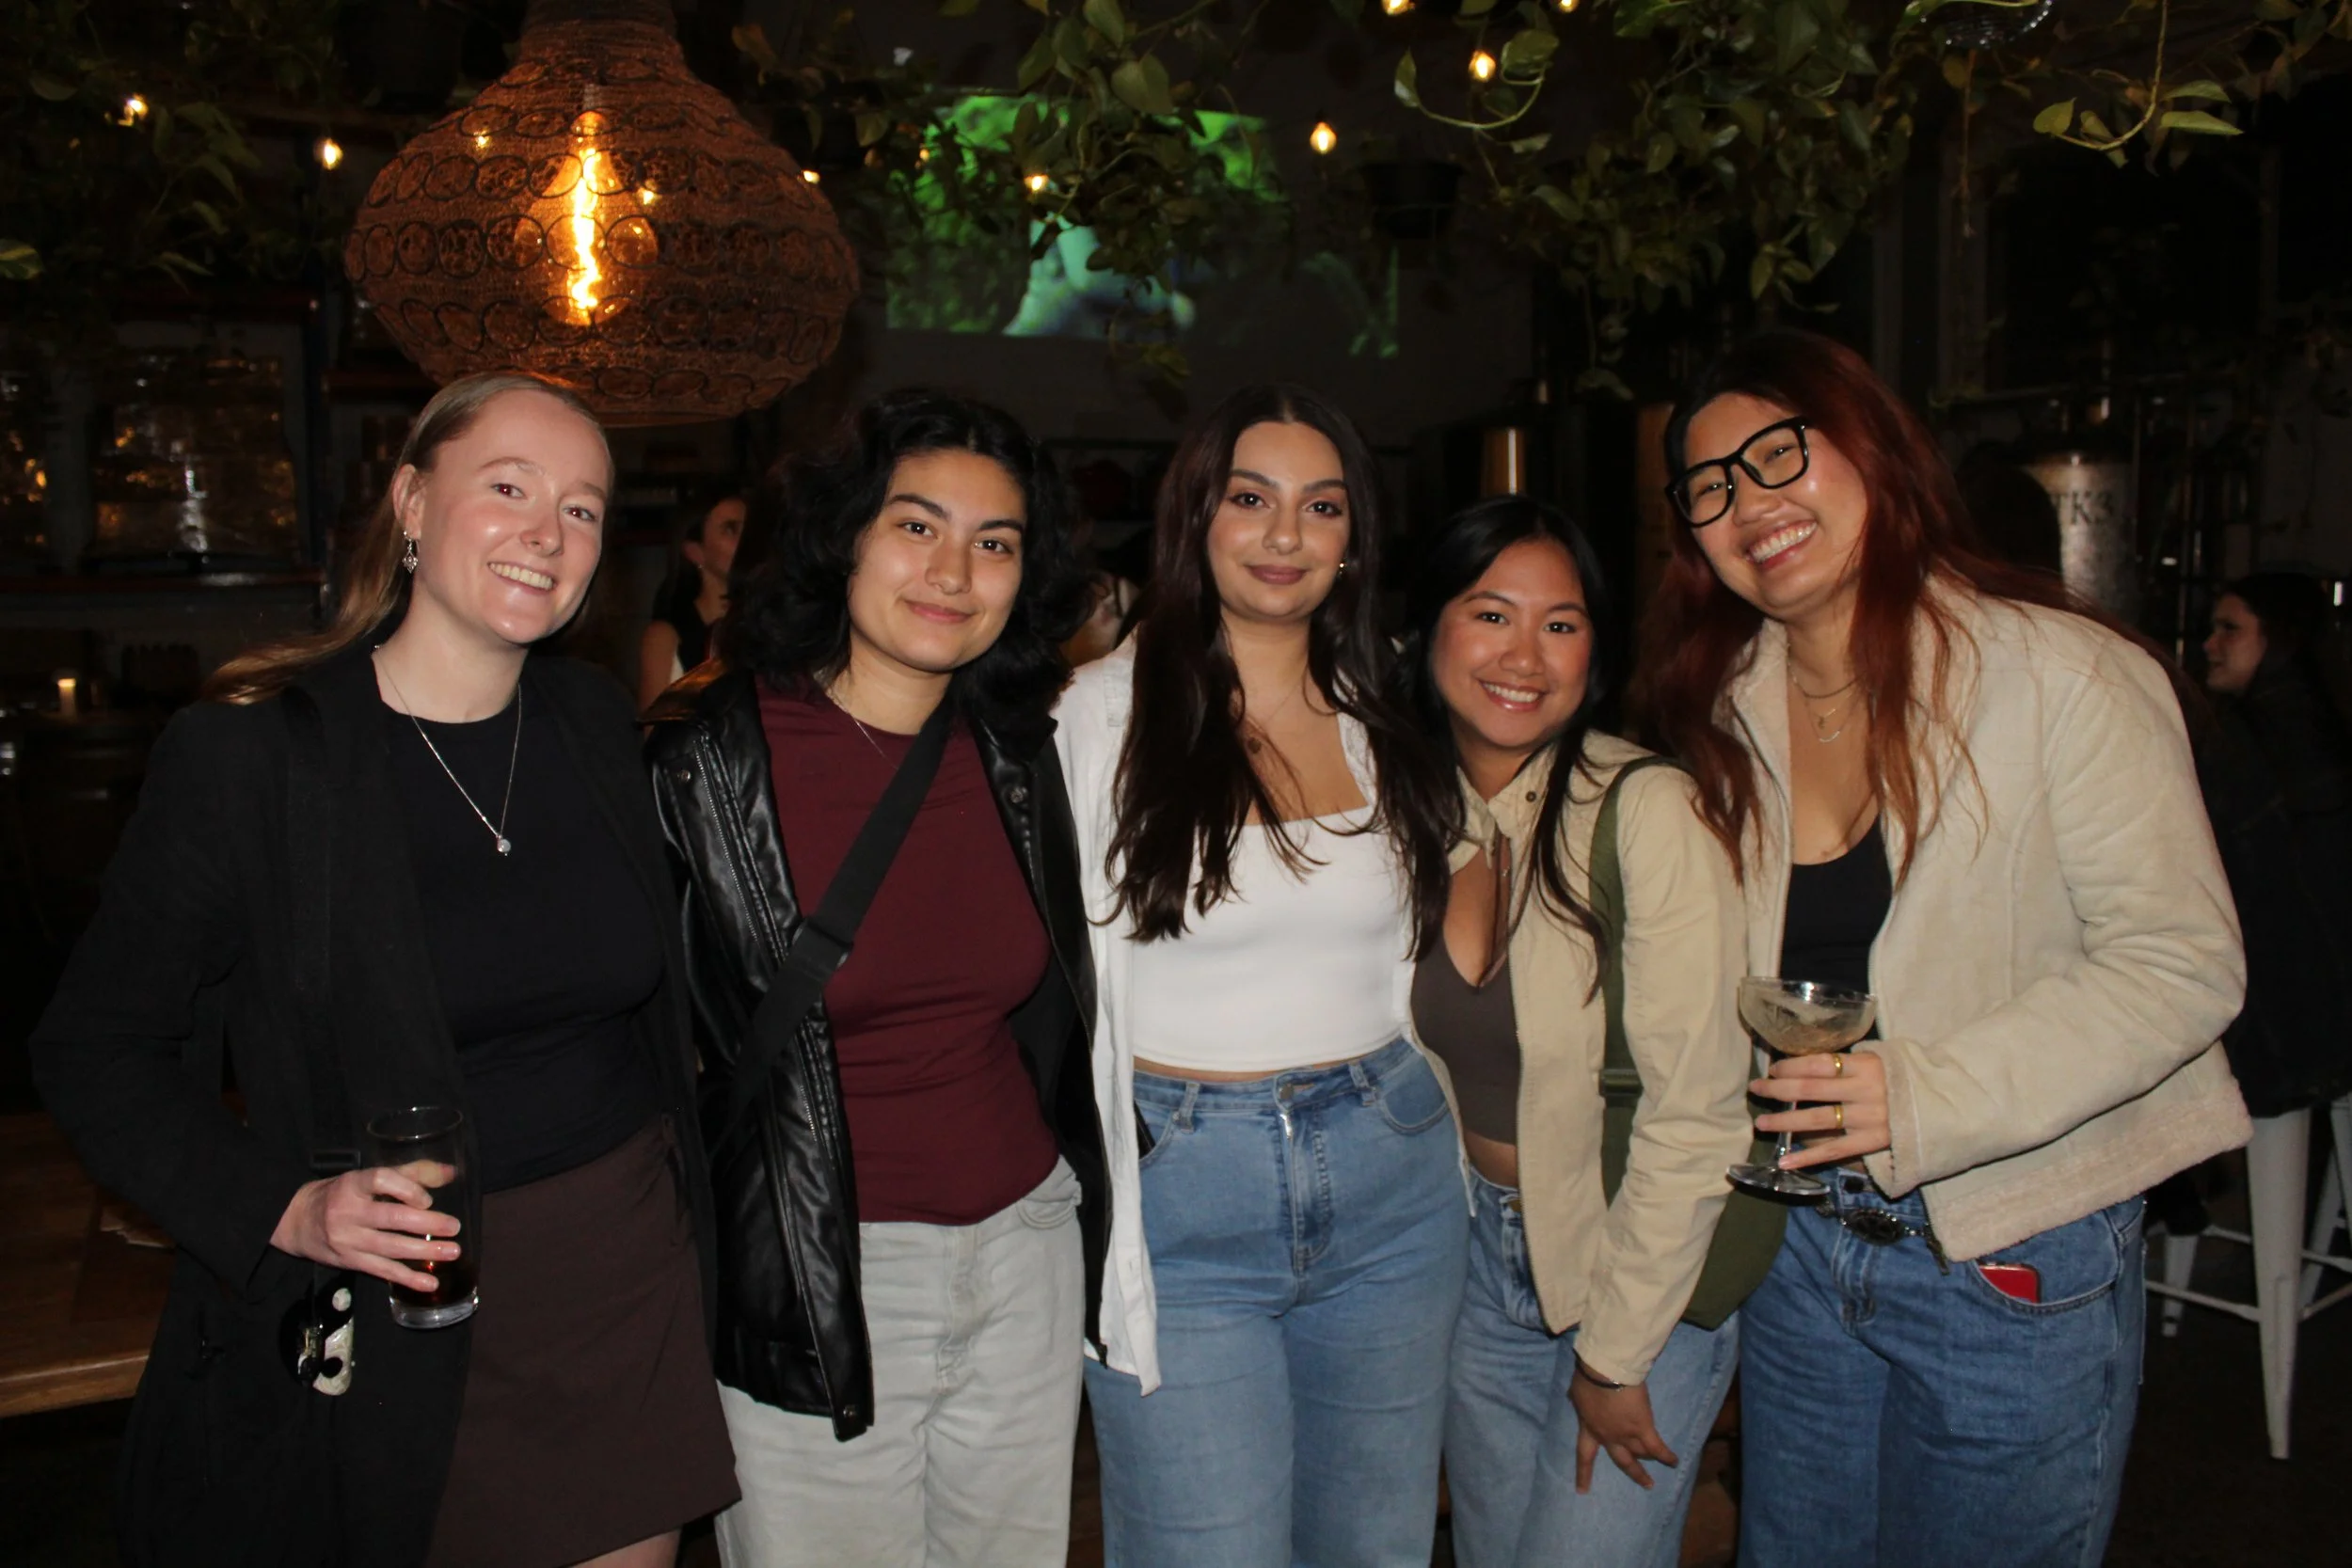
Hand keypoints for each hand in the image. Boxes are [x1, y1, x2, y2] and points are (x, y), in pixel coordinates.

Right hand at [269, 1162, 460, 1292]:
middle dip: (426, 1224)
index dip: (406, 1189)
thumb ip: (410, 1173)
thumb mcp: (367, 1178)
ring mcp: (348, 1240)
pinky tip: (430, 1283)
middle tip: (454, 1227)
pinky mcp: (350, 1261)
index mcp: (353, 1185)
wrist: (298, 1222)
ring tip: (452, 1252)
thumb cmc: (342, 1194)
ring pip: (390, 1247)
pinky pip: (382, 1271)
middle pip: (390, 1218)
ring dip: (424, 1252)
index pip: (379, 1181)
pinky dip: (408, 1278)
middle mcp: (348, 1212)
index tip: (427, 1199)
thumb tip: (450, 1172)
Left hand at [1568, 1362, 1677, 1491]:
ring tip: (1663, 1463)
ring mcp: (1626, 1434)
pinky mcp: (1643, 1428)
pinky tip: (1674, 1461)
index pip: (1585, 1456)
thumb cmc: (1587, 1379)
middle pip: (1622, 1461)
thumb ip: (1579, 1401)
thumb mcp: (1577, 1394)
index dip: (1584, 1474)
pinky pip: (1656, 1446)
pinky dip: (1666, 1455)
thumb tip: (1575, 1399)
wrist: (1604, 1373)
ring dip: (1651, 1458)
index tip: (1582, 1491)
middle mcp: (1608, 1437)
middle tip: (1647, 1485)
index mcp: (1589, 1429)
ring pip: (1641, 1453)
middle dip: (1635, 1473)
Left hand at [1753, 1049, 1890, 1169]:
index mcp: (1866, 1064)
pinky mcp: (1874, 1142)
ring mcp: (1869, 1118)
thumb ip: (1847, 1064)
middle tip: (1756, 1089)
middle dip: (1778, 1089)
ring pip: (1817, 1120)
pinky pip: (1835, 1150)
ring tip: (1762, 1122)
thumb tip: (1802, 1068)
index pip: (1818, 1063)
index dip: (1791, 1066)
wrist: (1944, 1106)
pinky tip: (1785, 1161)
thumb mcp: (1881, 1061)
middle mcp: (1866, 1090)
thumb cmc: (1903, 1079)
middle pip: (1811, 1089)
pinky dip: (1808, 1157)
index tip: (1773, 1069)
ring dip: (1785, 1121)